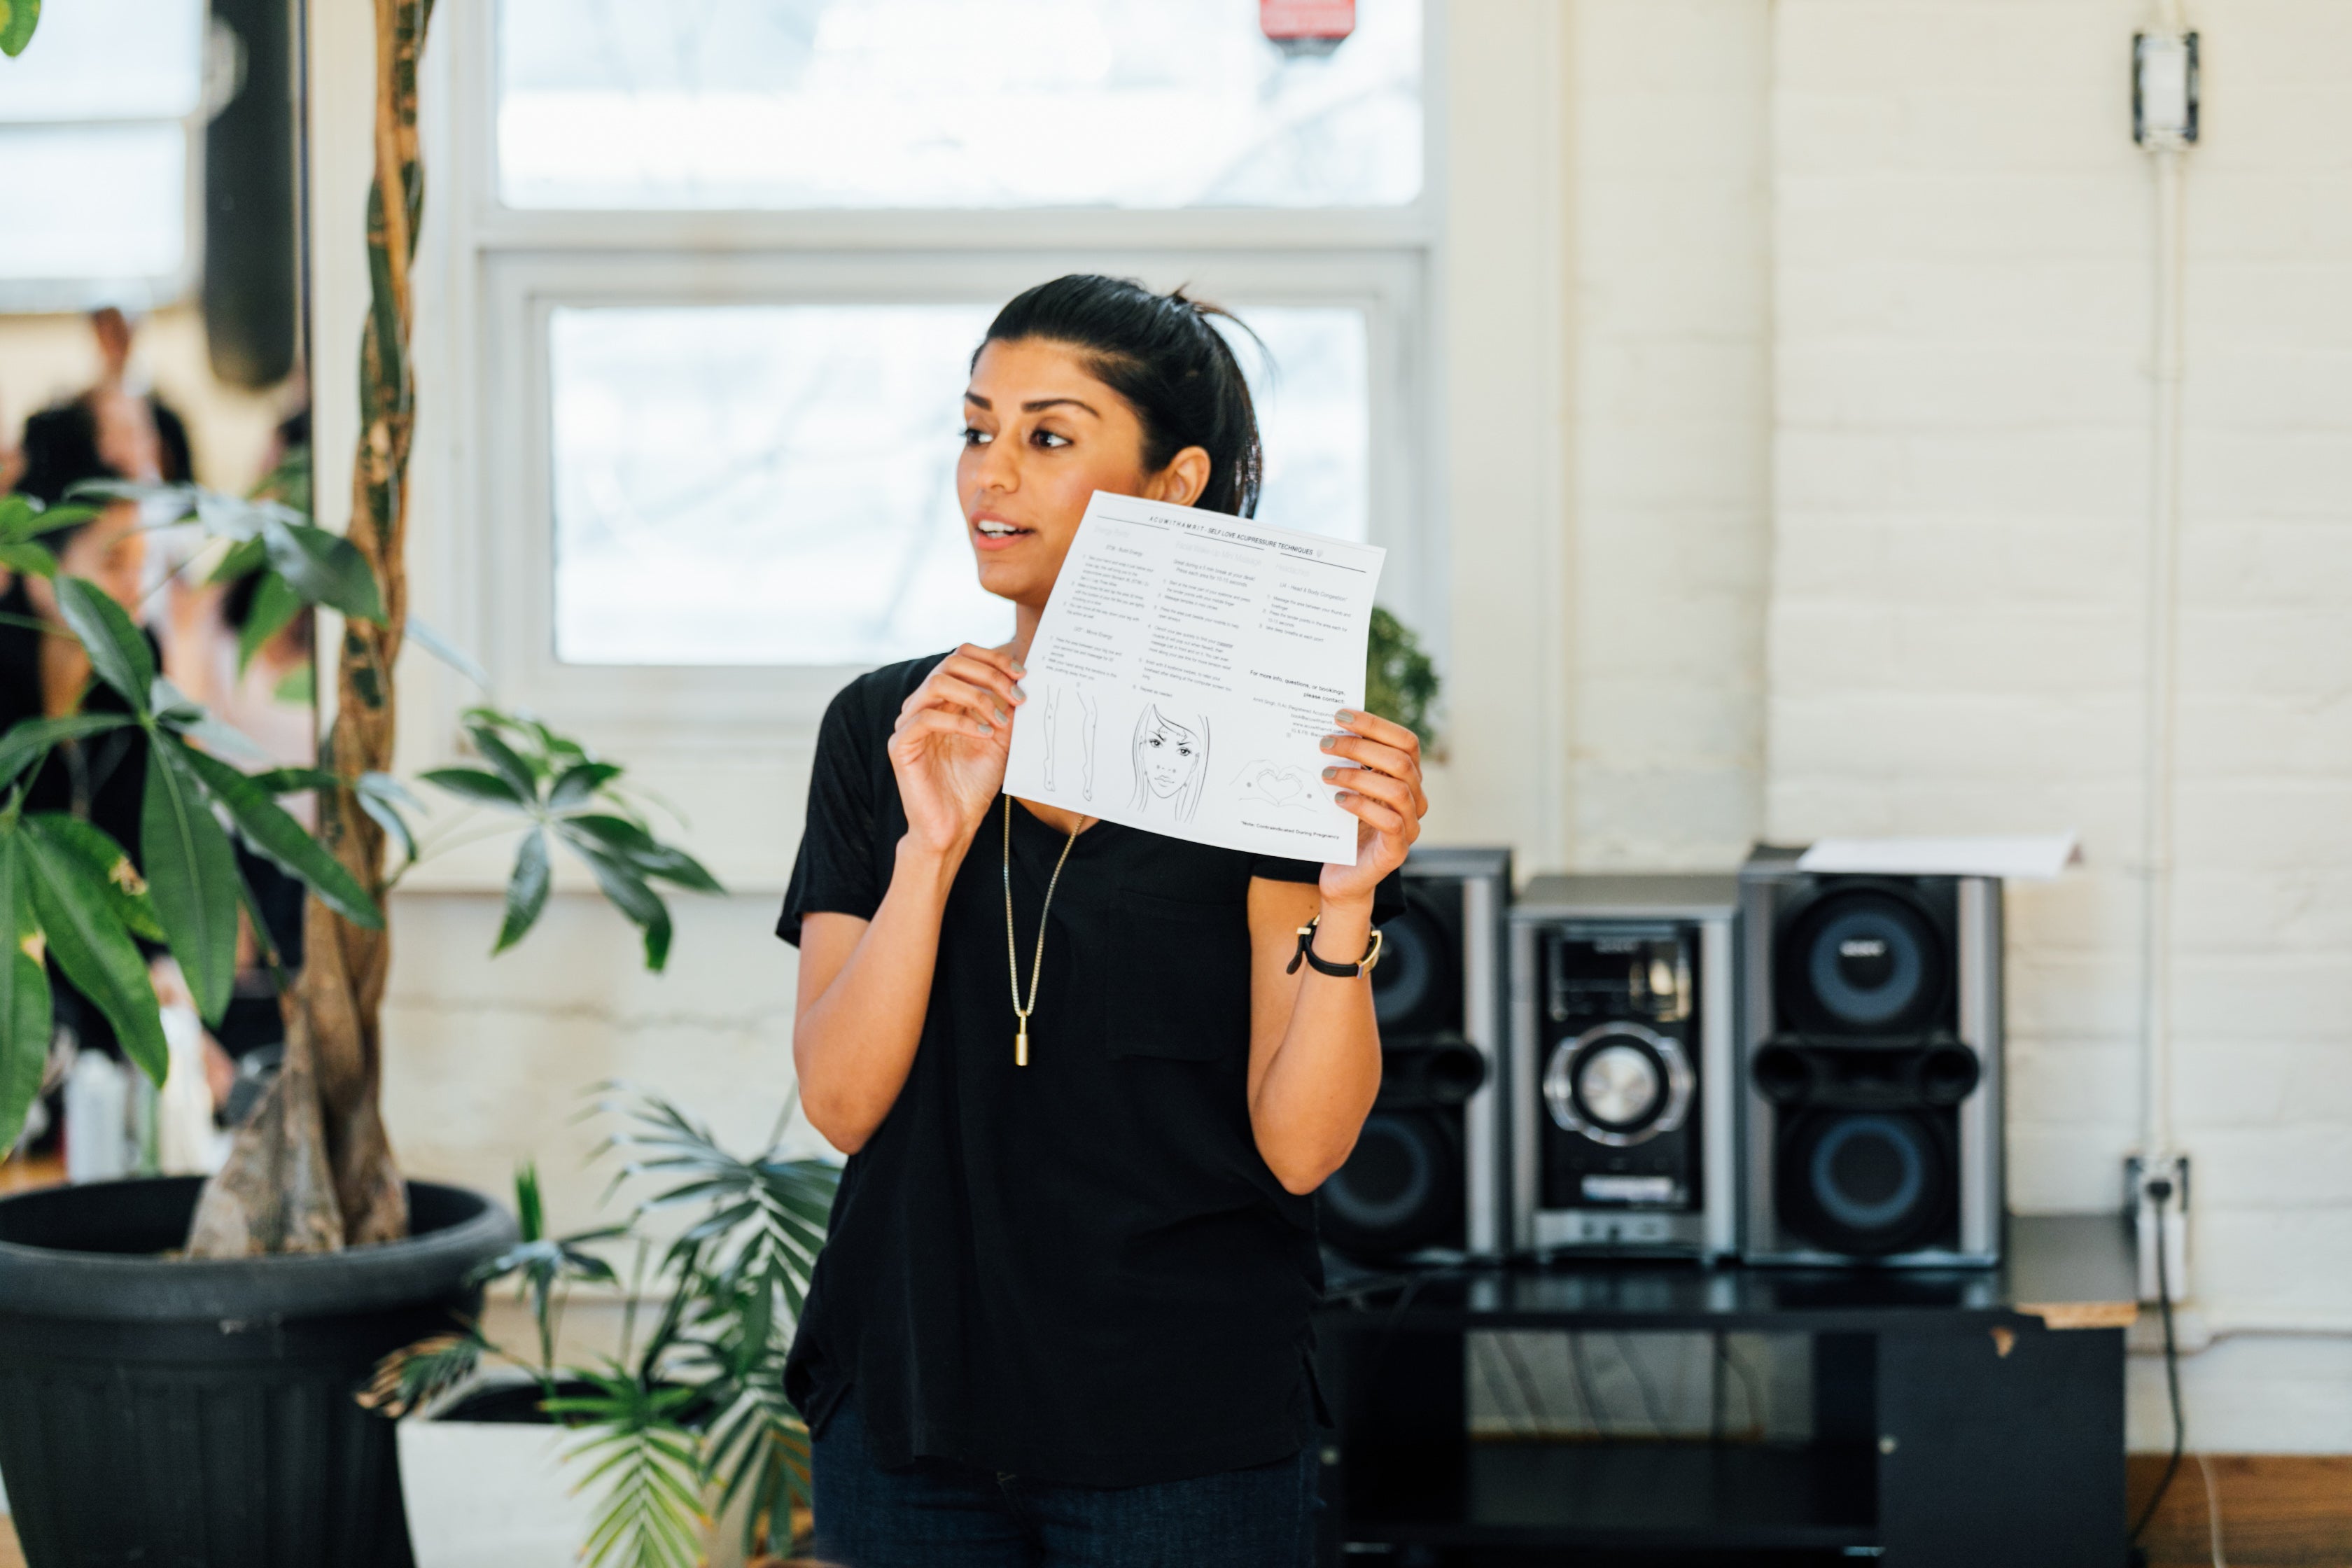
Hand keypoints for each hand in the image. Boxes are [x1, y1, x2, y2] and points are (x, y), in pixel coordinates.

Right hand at [890, 644, 1025, 858]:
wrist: (956, 824)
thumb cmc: (975, 784)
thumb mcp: (1000, 740)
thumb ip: (1007, 710)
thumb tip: (1025, 679)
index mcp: (944, 699)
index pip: (961, 657)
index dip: (992, 658)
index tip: (1023, 673)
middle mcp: (924, 704)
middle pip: (950, 663)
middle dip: (990, 674)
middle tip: (1017, 696)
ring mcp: (908, 722)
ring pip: (937, 683)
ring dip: (977, 696)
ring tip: (1001, 721)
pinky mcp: (900, 745)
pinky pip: (926, 718)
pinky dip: (960, 722)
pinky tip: (984, 735)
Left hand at [1317, 708, 1425, 906]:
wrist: (1342, 876)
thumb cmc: (1342, 826)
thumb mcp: (1347, 788)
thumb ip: (1349, 761)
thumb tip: (1329, 727)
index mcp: (1407, 778)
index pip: (1405, 741)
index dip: (1376, 725)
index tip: (1340, 715)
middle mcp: (1415, 798)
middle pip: (1401, 761)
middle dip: (1361, 747)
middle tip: (1325, 742)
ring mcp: (1410, 826)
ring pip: (1397, 789)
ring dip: (1358, 776)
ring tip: (1327, 773)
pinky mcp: (1397, 851)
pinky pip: (1390, 822)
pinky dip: (1363, 806)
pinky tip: (1339, 801)